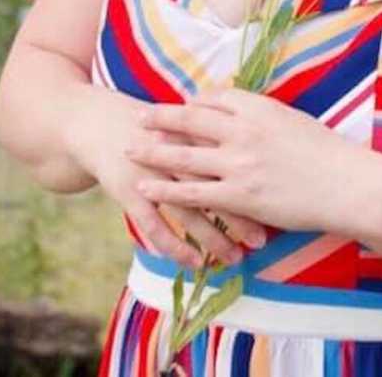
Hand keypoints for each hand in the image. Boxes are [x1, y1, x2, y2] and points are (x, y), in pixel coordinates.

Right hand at [67, 87, 268, 265]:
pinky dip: (173, 245)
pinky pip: (153, 224)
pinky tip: (192, 262)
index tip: (279, 204)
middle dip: (241, 214)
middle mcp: (176, 148)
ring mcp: (151, 171)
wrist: (101, 123)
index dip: (256, 180)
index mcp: (195, 127)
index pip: (233, 155)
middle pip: (215, 183)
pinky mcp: (129, 189)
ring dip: (211, 237)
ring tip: (235, 258)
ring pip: (187, 209)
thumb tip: (265, 148)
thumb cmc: (158, 124)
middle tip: (264, 239)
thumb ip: (221, 129)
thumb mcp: (189, 119)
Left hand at [125, 86, 369, 234]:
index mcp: (260, 108)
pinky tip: (146, 188)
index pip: (216, 98)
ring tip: (129, 149)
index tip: (182, 105)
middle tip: (138, 117)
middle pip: (191, 119)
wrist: (345, 184)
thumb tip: (248, 110)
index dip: (195, 102)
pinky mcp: (238, 196)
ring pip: (183, 155)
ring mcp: (238, 164)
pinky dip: (165, 189)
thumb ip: (266, 114)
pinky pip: (192, 192)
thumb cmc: (328, 153)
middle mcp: (243, 131)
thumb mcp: (294, 120)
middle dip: (162, 118)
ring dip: (153, 152)